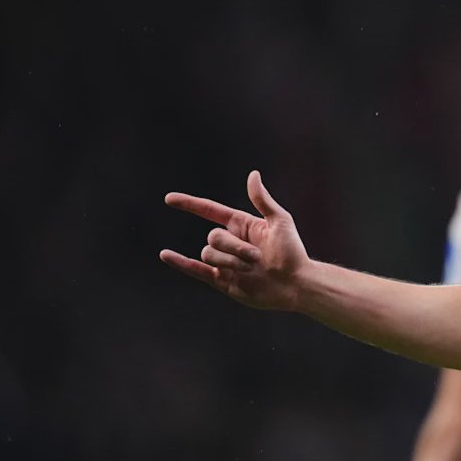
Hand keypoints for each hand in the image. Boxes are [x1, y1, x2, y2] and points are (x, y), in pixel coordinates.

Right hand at [159, 170, 309, 310]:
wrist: (295, 285)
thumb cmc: (293, 252)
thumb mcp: (280, 221)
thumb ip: (262, 200)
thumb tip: (252, 175)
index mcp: (242, 225)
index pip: (209, 210)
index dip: (190, 204)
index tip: (169, 199)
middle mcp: (231, 242)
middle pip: (213, 237)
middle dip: (234, 247)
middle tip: (257, 257)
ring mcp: (225, 262)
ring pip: (208, 254)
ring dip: (230, 261)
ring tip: (252, 269)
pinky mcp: (222, 280)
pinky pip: (195, 270)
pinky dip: (179, 263)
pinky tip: (165, 255)